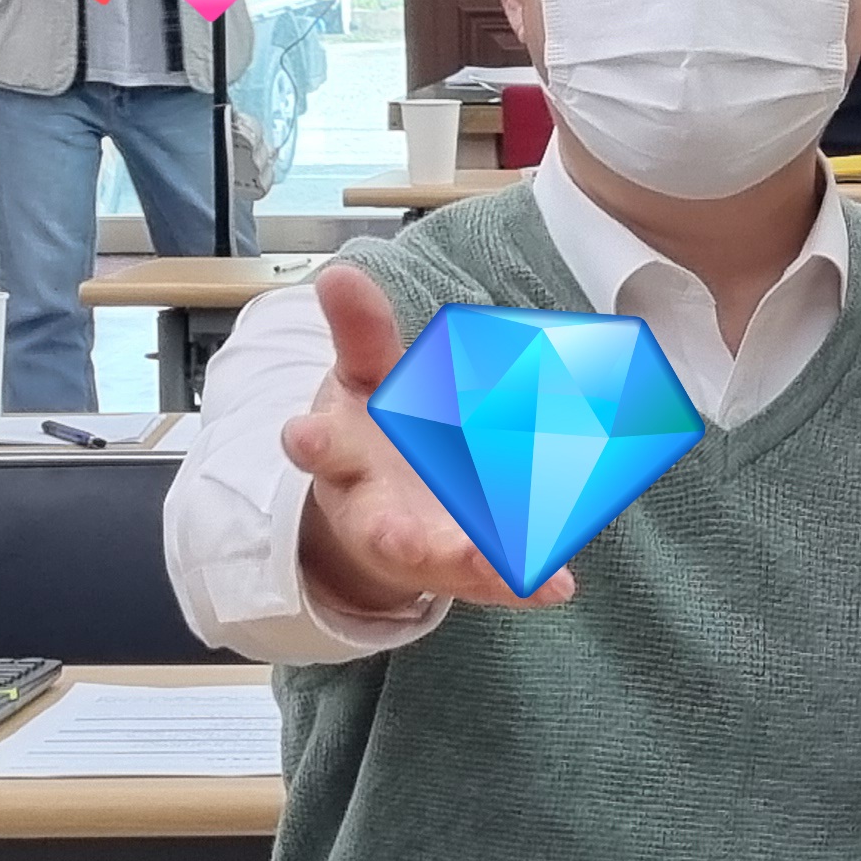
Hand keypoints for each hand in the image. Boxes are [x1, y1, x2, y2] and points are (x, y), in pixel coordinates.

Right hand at [283, 264, 578, 616]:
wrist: (375, 506)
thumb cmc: (372, 433)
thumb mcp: (362, 379)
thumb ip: (360, 333)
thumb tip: (340, 274)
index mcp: (341, 455)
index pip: (320, 448)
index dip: (312, 443)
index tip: (302, 435)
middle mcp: (372, 508)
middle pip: (376, 524)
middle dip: (390, 531)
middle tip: (401, 536)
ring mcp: (416, 544)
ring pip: (435, 561)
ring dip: (463, 564)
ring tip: (501, 567)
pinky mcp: (457, 566)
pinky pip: (490, 578)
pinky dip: (523, 583)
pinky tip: (557, 586)